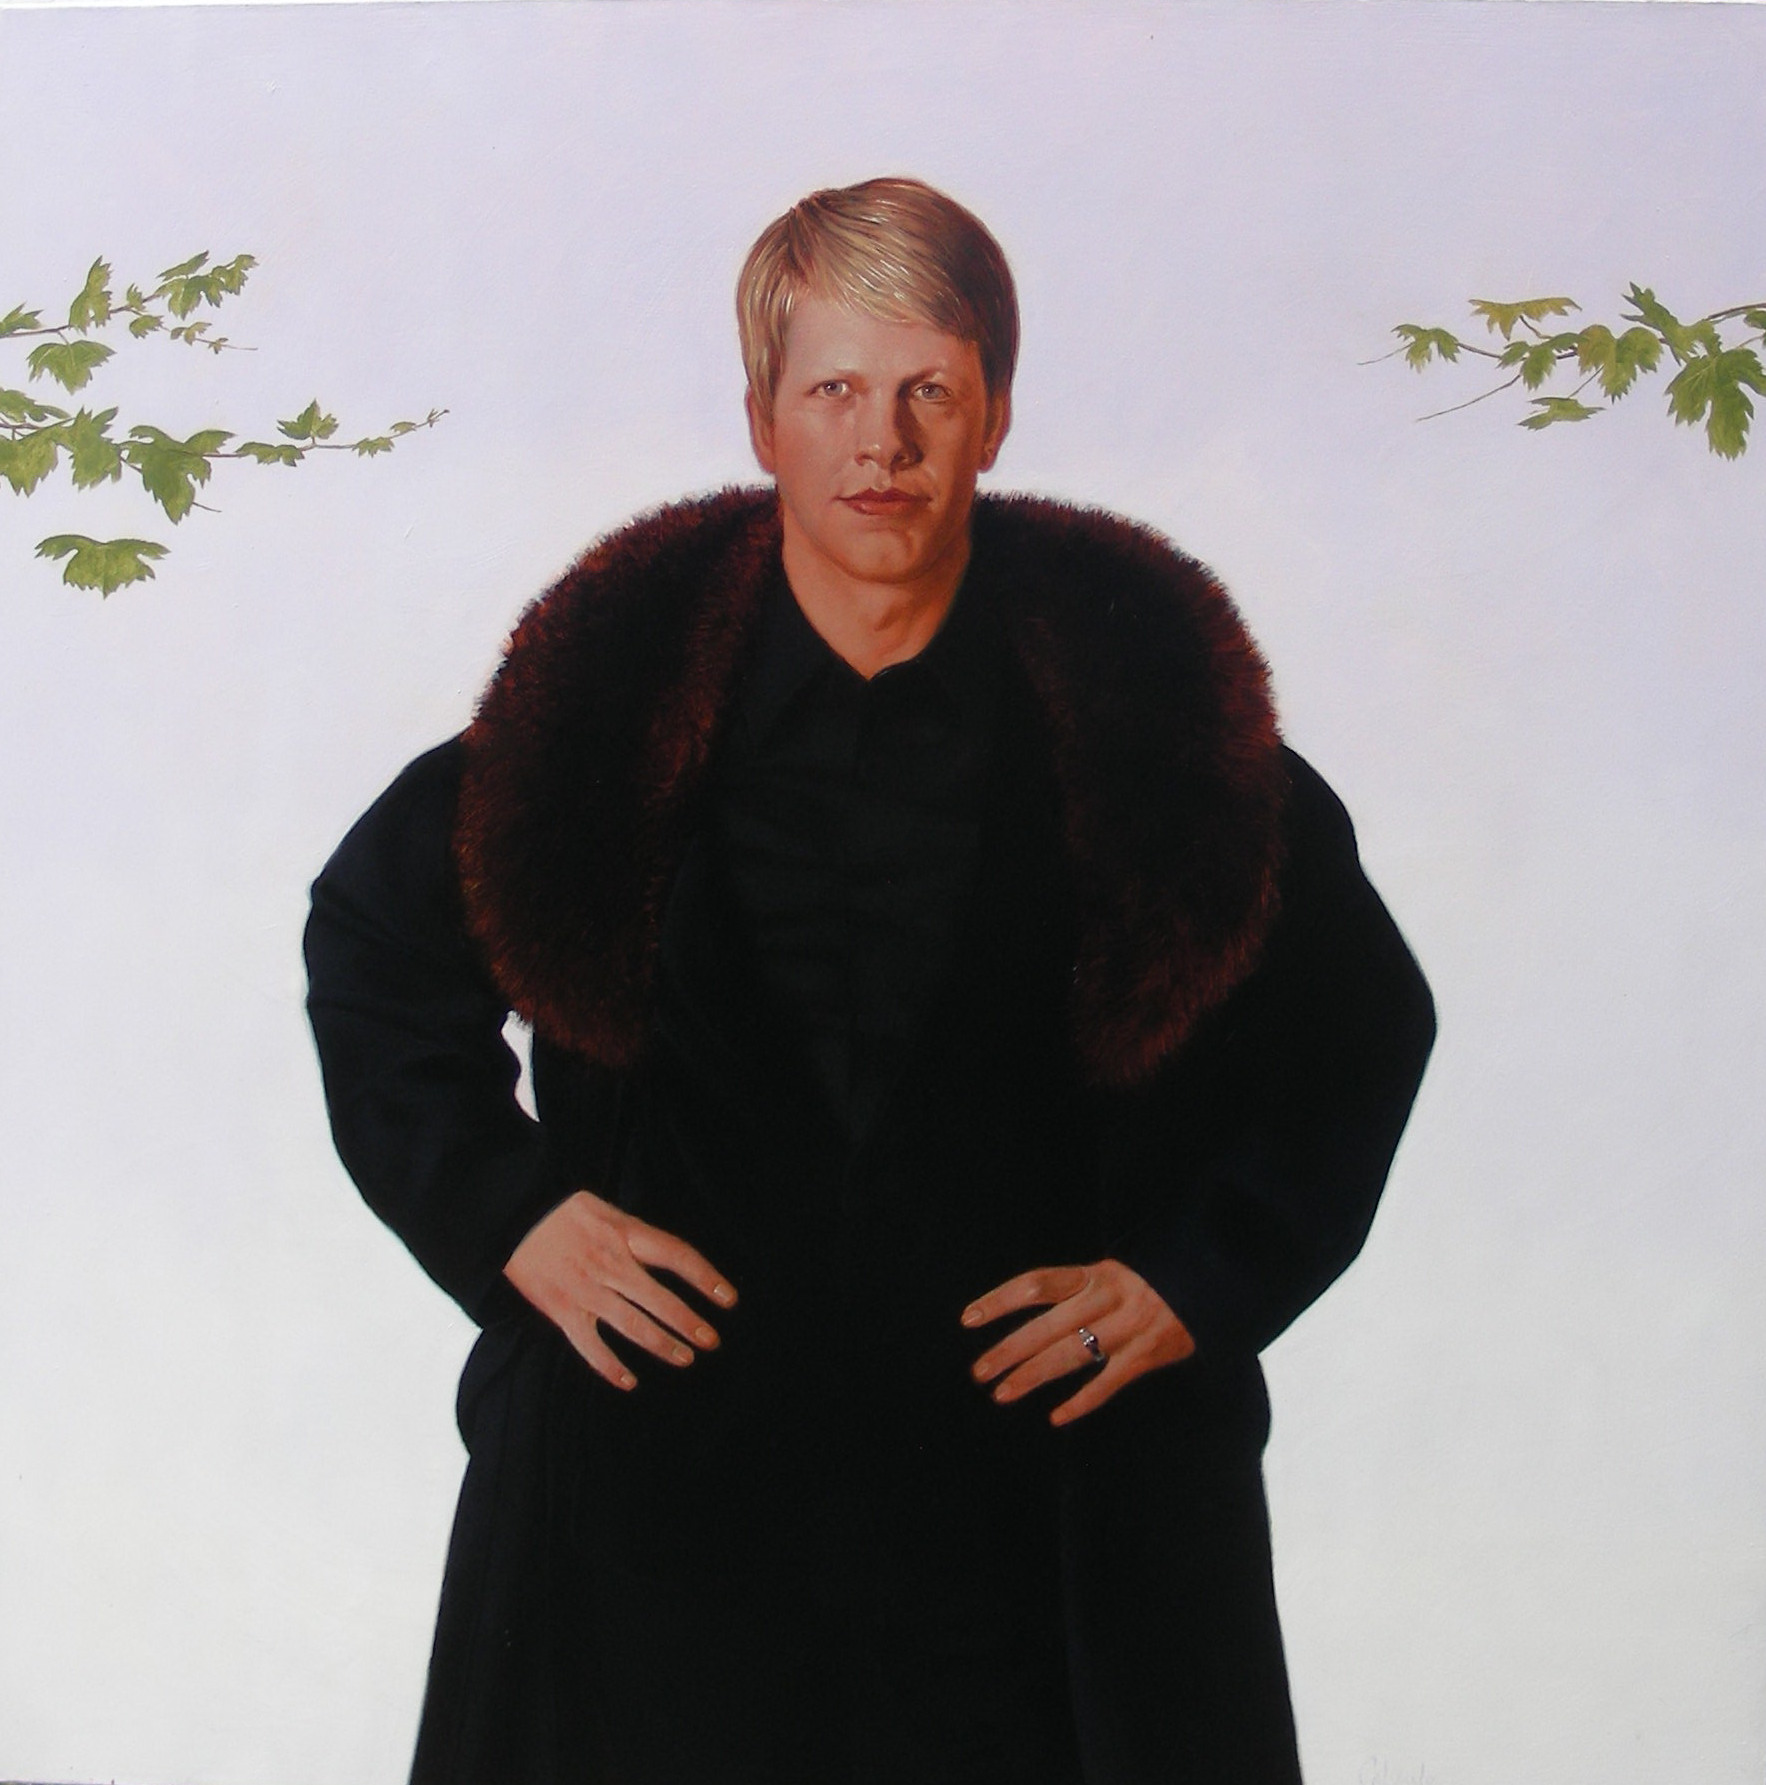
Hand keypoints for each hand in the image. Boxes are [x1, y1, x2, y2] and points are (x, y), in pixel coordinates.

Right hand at [504, 1190, 736, 1390]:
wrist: (512, 1217)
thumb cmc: (561, 1211)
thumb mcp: (606, 1210)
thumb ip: (634, 1236)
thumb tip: (665, 1258)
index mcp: (625, 1234)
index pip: (677, 1256)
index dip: (707, 1277)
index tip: (728, 1298)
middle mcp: (611, 1263)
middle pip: (661, 1299)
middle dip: (690, 1323)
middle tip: (712, 1341)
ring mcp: (587, 1290)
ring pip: (633, 1325)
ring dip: (662, 1345)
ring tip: (685, 1358)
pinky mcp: (563, 1310)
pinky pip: (590, 1346)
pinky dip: (610, 1367)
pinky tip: (630, 1381)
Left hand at [961, 1260, 1195, 1425]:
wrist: (1212, 1283)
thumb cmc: (1150, 1280)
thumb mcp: (1112, 1272)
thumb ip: (1076, 1288)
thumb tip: (1024, 1305)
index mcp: (1094, 1273)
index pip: (1036, 1284)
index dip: (999, 1300)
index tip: (968, 1319)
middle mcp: (1107, 1297)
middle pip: (1046, 1326)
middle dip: (1008, 1350)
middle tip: (979, 1372)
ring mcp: (1128, 1327)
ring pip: (1071, 1356)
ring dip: (1032, 1376)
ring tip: (1001, 1393)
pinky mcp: (1148, 1355)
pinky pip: (1108, 1383)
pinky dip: (1082, 1402)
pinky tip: (1056, 1417)